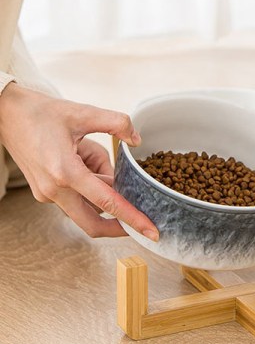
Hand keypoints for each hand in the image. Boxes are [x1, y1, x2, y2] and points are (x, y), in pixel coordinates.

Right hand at [0, 83, 158, 239]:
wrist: (5, 113)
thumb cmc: (42, 112)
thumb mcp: (84, 113)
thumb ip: (117, 123)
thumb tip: (137, 141)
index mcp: (65, 172)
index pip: (108, 204)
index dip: (133, 219)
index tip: (151, 231)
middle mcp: (54, 190)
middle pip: (93, 224)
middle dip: (120, 226)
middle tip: (145, 224)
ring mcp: (47, 194)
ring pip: (85, 209)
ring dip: (102, 195)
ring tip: (96, 158)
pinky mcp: (44, 192)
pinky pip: (75, 199)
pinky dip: (90, 189)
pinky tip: (90, 164)